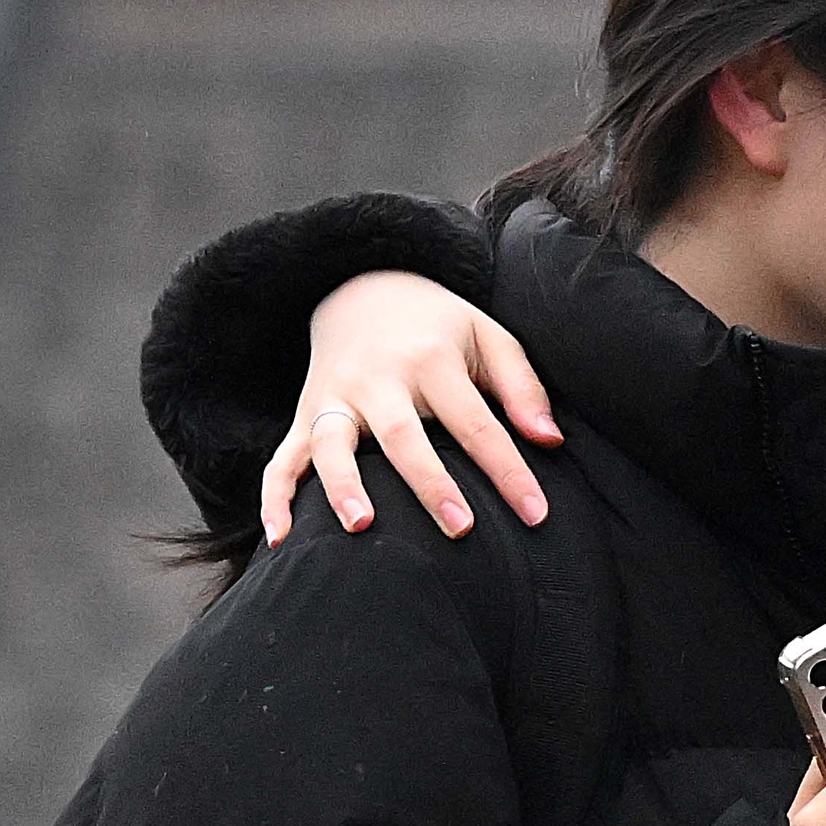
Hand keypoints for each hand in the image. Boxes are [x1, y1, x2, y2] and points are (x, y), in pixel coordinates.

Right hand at [262, 271, 559, 544]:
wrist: (361, 286)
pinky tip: (281, 539)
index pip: (476, 424)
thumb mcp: (488, 337)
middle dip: (430, 484)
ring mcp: (334, 398)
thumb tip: (550, 441)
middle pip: (403, 436)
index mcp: (431, 360)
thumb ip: (522, 387)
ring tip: (361, 527)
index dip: (508, 471)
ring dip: (342, 486)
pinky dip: (275, 498)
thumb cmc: (439, 328)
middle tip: (462, 529)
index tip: (536, 515)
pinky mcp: (304, 414)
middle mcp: (377, 380)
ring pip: (331, 443)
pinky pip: (281, 459)